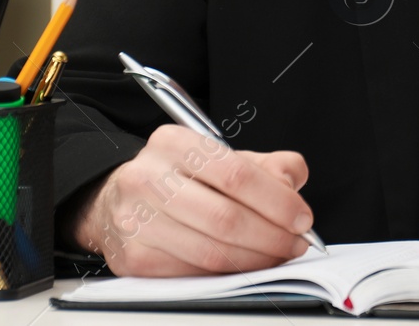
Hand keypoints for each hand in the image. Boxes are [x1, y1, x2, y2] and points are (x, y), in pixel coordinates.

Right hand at [68, 124, 314, 275]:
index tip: (302, 217)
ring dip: (255, 260)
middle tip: (296, 243)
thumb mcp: (219, 156)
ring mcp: (135, 220)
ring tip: (278, 255)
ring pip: (210, 252)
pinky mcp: (132, 257)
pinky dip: (227, 274)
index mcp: (173, 143)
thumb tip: (292, 182)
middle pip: (225, 218)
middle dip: (272, 236)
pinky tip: (245, 266)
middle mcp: (147, 178)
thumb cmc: (178, 177)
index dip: (277, 201)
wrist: (116, 199)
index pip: (236, 174)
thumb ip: (264, 164)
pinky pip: (192, 273)